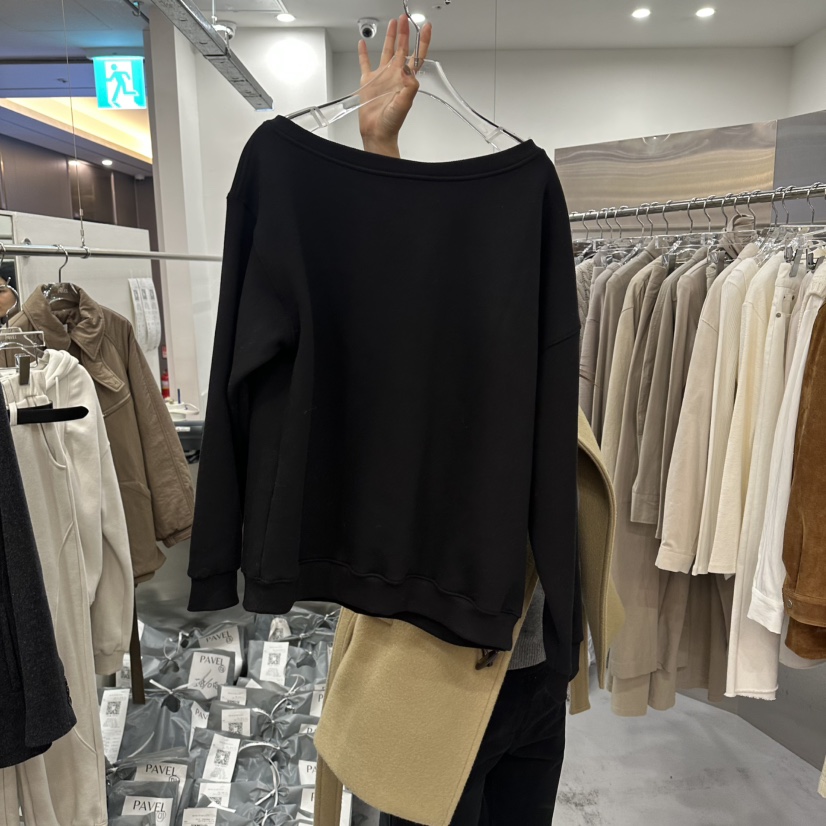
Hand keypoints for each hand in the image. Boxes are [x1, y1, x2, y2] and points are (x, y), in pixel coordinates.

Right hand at [358, 14, 431, 157]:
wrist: (377, 132)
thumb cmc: (392, 123)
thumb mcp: (404, 104)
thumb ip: (410, 87)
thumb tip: (410, 72)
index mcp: (405, 79)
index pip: (416, 56)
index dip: (422, 41)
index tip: (426, 27)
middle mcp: (394, 75)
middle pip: (402, 48)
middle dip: (405, 32)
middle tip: (405, 19)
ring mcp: (382, 77)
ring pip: (387, 51)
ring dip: (390, 37)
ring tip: (393, 24)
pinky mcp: (368, 82)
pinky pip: (365, 63)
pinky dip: (363, 53)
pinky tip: (363, 43)